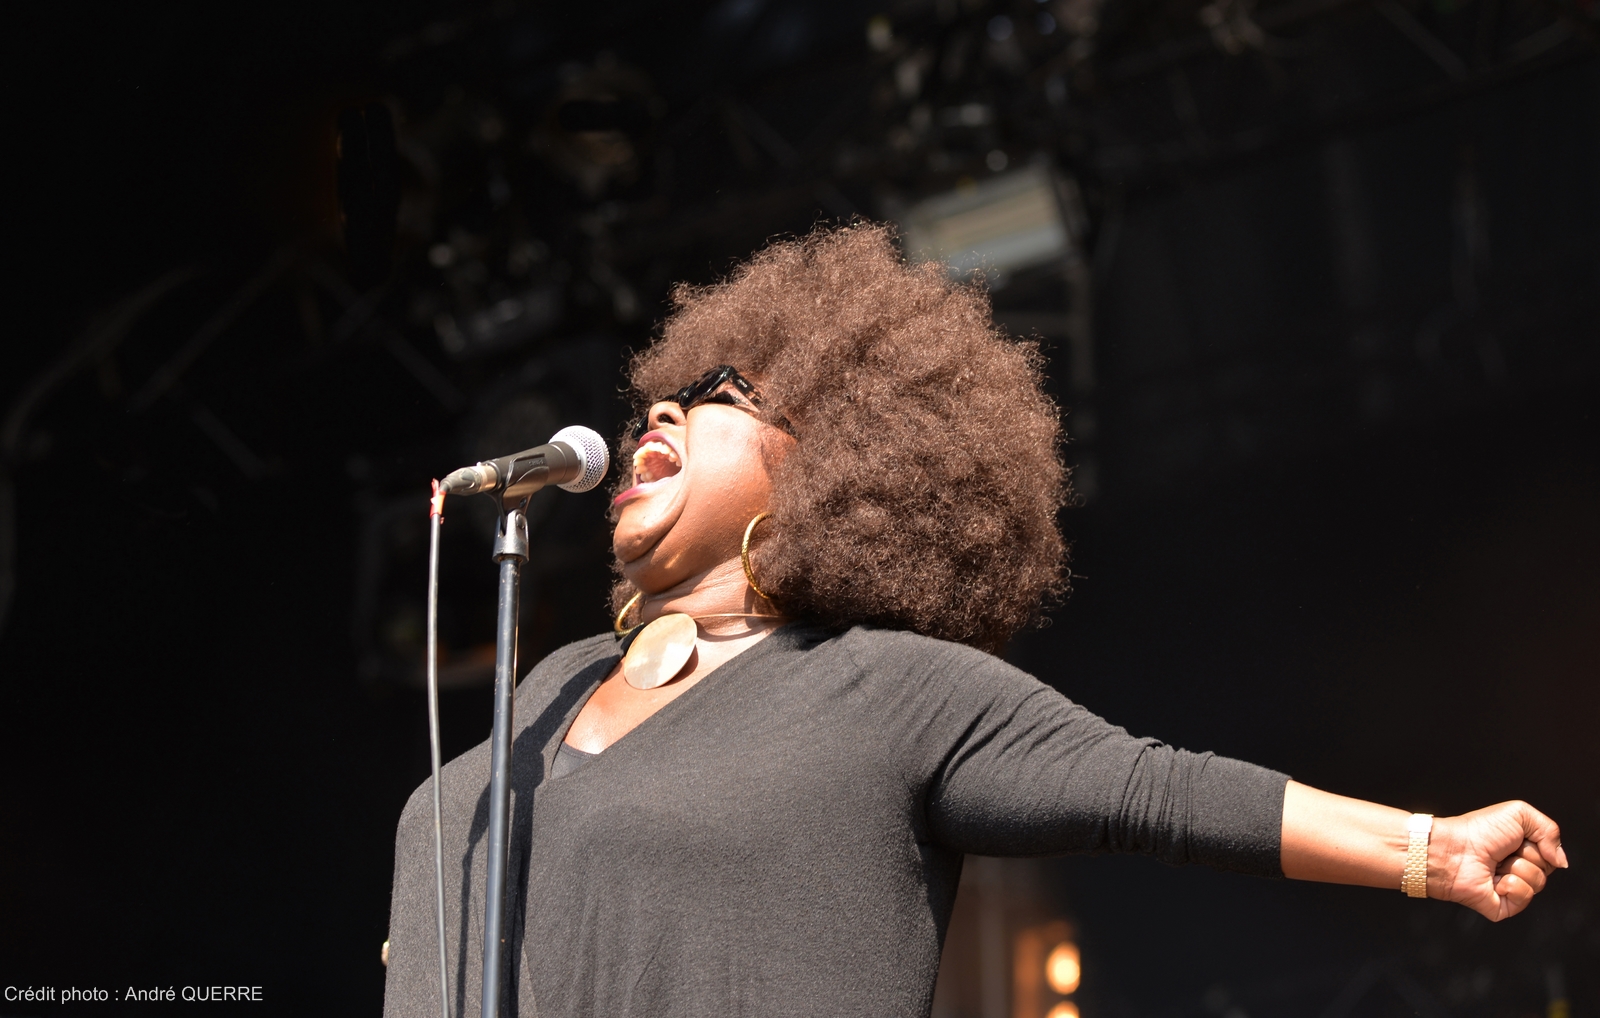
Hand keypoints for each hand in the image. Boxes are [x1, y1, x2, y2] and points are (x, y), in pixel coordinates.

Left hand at [1430, 801, 1567, 920]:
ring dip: (1518, 869)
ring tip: (1496, 864)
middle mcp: (1517, 869)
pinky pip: (1525, 899)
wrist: (1451, 849)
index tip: (1517, 839)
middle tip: (1504, 851)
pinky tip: (1496, 880)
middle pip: (1547, 869)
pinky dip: (1513, 886)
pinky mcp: (1503, 906)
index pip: (1550, 855)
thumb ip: (1550, 831)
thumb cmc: (1478, 830)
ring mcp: (1510, 888)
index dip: (1538, 845)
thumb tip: (1561, 861)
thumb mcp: (1519, 814)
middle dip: (1528, 856)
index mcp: (1521, 850)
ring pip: (1538, 883)